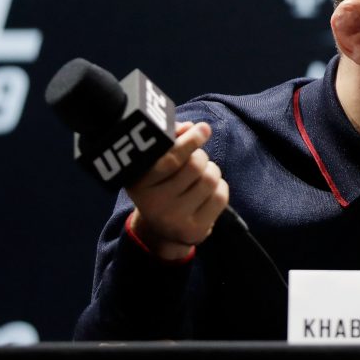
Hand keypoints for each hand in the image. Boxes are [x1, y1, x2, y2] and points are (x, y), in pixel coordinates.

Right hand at [125, 120, 227, 260]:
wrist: (162, 228)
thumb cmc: (163, 183)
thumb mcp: (157, 161)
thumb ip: (171, 139)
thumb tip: (191, 128)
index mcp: (139, 182)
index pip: (171, 159)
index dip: (191, 141)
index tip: (203, 128)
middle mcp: (153, 204)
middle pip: (195, 166)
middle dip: (201, 156)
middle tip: (197, 159)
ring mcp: (174, 220)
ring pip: (210, 180)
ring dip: (212, 171)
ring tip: (201, 176)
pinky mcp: (194, 231)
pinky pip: (220, 197)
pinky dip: (220, 188)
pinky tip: (207, 193)